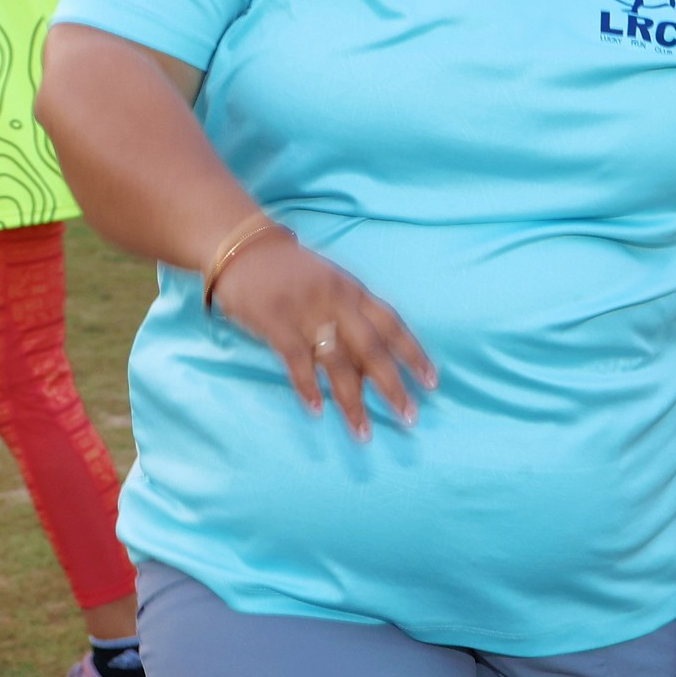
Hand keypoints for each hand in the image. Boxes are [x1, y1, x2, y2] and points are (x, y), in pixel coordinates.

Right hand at [209, 236, 436, 442]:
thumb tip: (369, 363)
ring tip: (363, 431)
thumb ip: (349, 316)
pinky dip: (308, 386)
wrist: (243, 245)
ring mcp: (307, 310)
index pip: (392, 324)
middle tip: (409, 417)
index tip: (431, 382)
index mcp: (353, 290)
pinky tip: (317, 409)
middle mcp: (337, 301)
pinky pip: (296, 359)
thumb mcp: (330, 283)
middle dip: (392, 386)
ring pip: (338, 362)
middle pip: (372, 349)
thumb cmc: (290, 271)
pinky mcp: (276, 320)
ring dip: (352, 400)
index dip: (413, 353)